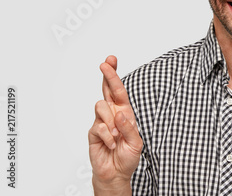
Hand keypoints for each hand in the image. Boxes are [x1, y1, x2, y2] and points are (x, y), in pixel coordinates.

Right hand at [88, 56, 142, 193]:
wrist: (116, 173)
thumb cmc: (127, 156)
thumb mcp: (136, 142)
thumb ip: (129, 127)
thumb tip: (120, 114)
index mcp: (124, 112)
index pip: (119, 91)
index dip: (114, 75)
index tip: (111, 60)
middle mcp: (112, 114)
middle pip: (107, 90)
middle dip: (107, 75)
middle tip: (105, 64)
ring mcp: (102, 122)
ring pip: (101, 107)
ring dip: (111, 120)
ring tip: (117, 135)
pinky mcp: (94, 132)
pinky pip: (99, 127)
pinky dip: (108, 136)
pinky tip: (112, 144)